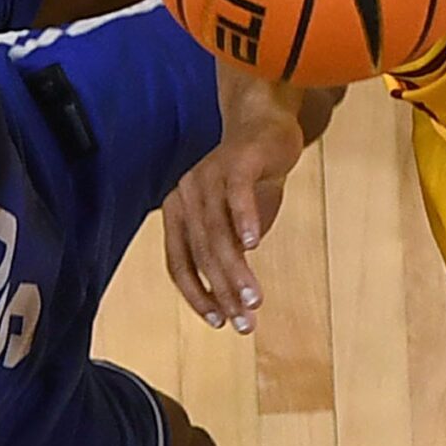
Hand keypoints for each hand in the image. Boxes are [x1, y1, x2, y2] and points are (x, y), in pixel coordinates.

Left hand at [164, 103, 304, 332]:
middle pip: (203, 253)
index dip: (197, 295)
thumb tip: (232, 299)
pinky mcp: (237, 161)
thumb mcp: (234, 222)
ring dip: (237, 270)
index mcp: (179, 212)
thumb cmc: (249, 178)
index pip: (180, 264)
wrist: (265, 123)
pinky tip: (254, 246)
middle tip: (245, 321)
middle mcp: (187, 195)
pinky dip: (244, 220)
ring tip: (254, 298)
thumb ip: (228, 252)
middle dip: (224, 292)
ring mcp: (209, 176)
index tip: (218, 322)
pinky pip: (237, 194)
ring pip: (219, 232)